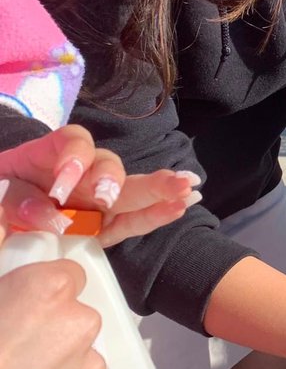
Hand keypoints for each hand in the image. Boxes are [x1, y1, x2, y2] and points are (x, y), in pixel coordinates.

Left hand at [0, 124, 198, 246]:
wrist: (3, 216)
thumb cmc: (2, 196)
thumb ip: (15, 199)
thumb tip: (50, 215)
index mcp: (51, 155)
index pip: (72, 143)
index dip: (73, 159)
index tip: (59, 189)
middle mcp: (82, 172)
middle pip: (107, 164)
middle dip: (115, 178)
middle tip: (110, 195)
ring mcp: (99, 198)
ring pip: (130, 189)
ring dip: (156, 190)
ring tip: (183, 189)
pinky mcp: (108, 226)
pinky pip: (136, 219)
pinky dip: (160, 213)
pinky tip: (184, 204)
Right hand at [0, 259, 105, 368]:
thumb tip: (10, 232)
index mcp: (47, 292)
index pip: (68, 275)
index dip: (42, 293)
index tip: (20, 308)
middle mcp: (79, 327)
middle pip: (75, 319)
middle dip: (50, 331)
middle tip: (9, 353)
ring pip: (80, 359)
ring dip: (57, 368)